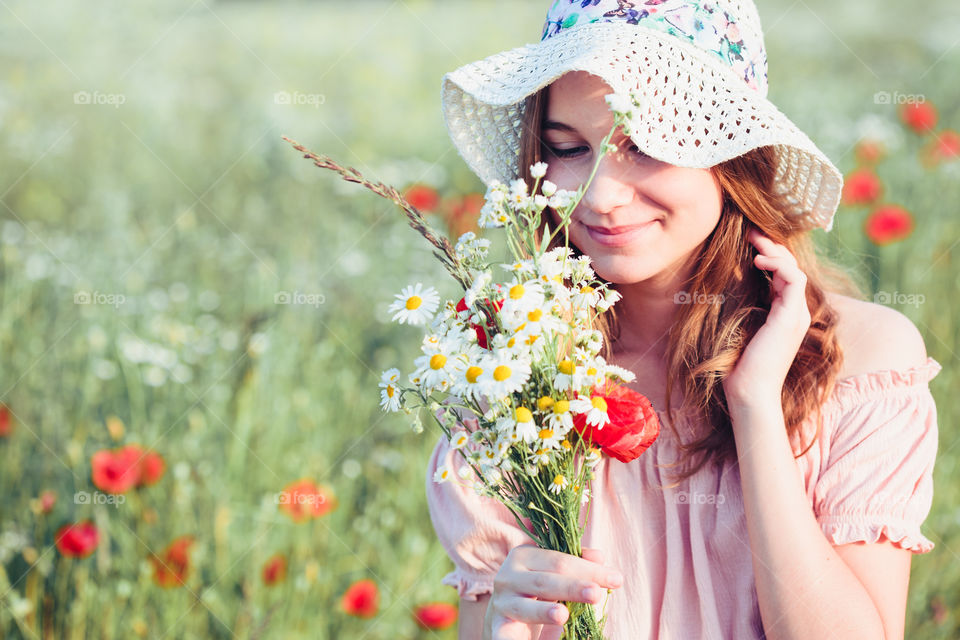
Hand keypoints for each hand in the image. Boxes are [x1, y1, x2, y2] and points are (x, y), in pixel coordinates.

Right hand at [483, 545, 622, 639]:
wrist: (504, 614)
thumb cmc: (536, 589)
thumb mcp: (553, 572)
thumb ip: (575, 563)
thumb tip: (599, 556)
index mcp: (524, 555)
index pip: (560, 560)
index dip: (588, 569)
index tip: (616, 580)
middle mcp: (509, 576)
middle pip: (545, 581)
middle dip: (572, 587)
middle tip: (596, 593)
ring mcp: (502, 602)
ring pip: (525, 607)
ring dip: (543, 611)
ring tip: (563, 616)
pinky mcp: (497, 627)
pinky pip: (505, 634)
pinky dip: (513, 639)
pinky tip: (535, 638)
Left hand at [722, 229, 811, 406]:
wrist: (749, 393)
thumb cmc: (738, 367)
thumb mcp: (737, 329)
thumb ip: (740, 310)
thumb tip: (721, 288)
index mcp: (784, 315)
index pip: (784, 275)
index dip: (769, 255)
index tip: (749, 241)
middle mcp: (795, 313)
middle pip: (791, 267)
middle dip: (773, 246)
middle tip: (752, 231)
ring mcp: (796, 315)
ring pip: (795, 269)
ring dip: (775, 251)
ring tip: (754, 241)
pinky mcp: (791, 317)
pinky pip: (794, 279)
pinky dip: (779, 265)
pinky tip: (758, 260)